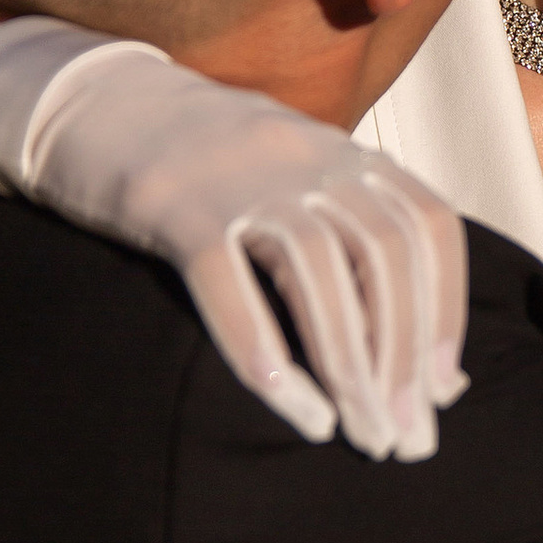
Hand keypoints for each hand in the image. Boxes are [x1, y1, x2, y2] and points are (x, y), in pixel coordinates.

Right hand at [0, 22, 468, 458]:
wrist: (97, 102)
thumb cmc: (210, 167)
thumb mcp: (296, 179)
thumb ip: (355, 243)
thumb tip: (419, 356)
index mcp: (345, 153)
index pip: (428, 228)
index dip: (446, 312)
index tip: (444, 391)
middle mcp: (307, 157)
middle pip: (382, 258)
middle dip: (404, 358)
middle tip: (407, 440)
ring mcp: (239, 178)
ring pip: (317, 275)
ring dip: (349, 366)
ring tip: (361, 436)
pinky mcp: (173, 206)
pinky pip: (227, 285)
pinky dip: (264, 352)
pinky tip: (294, 410)